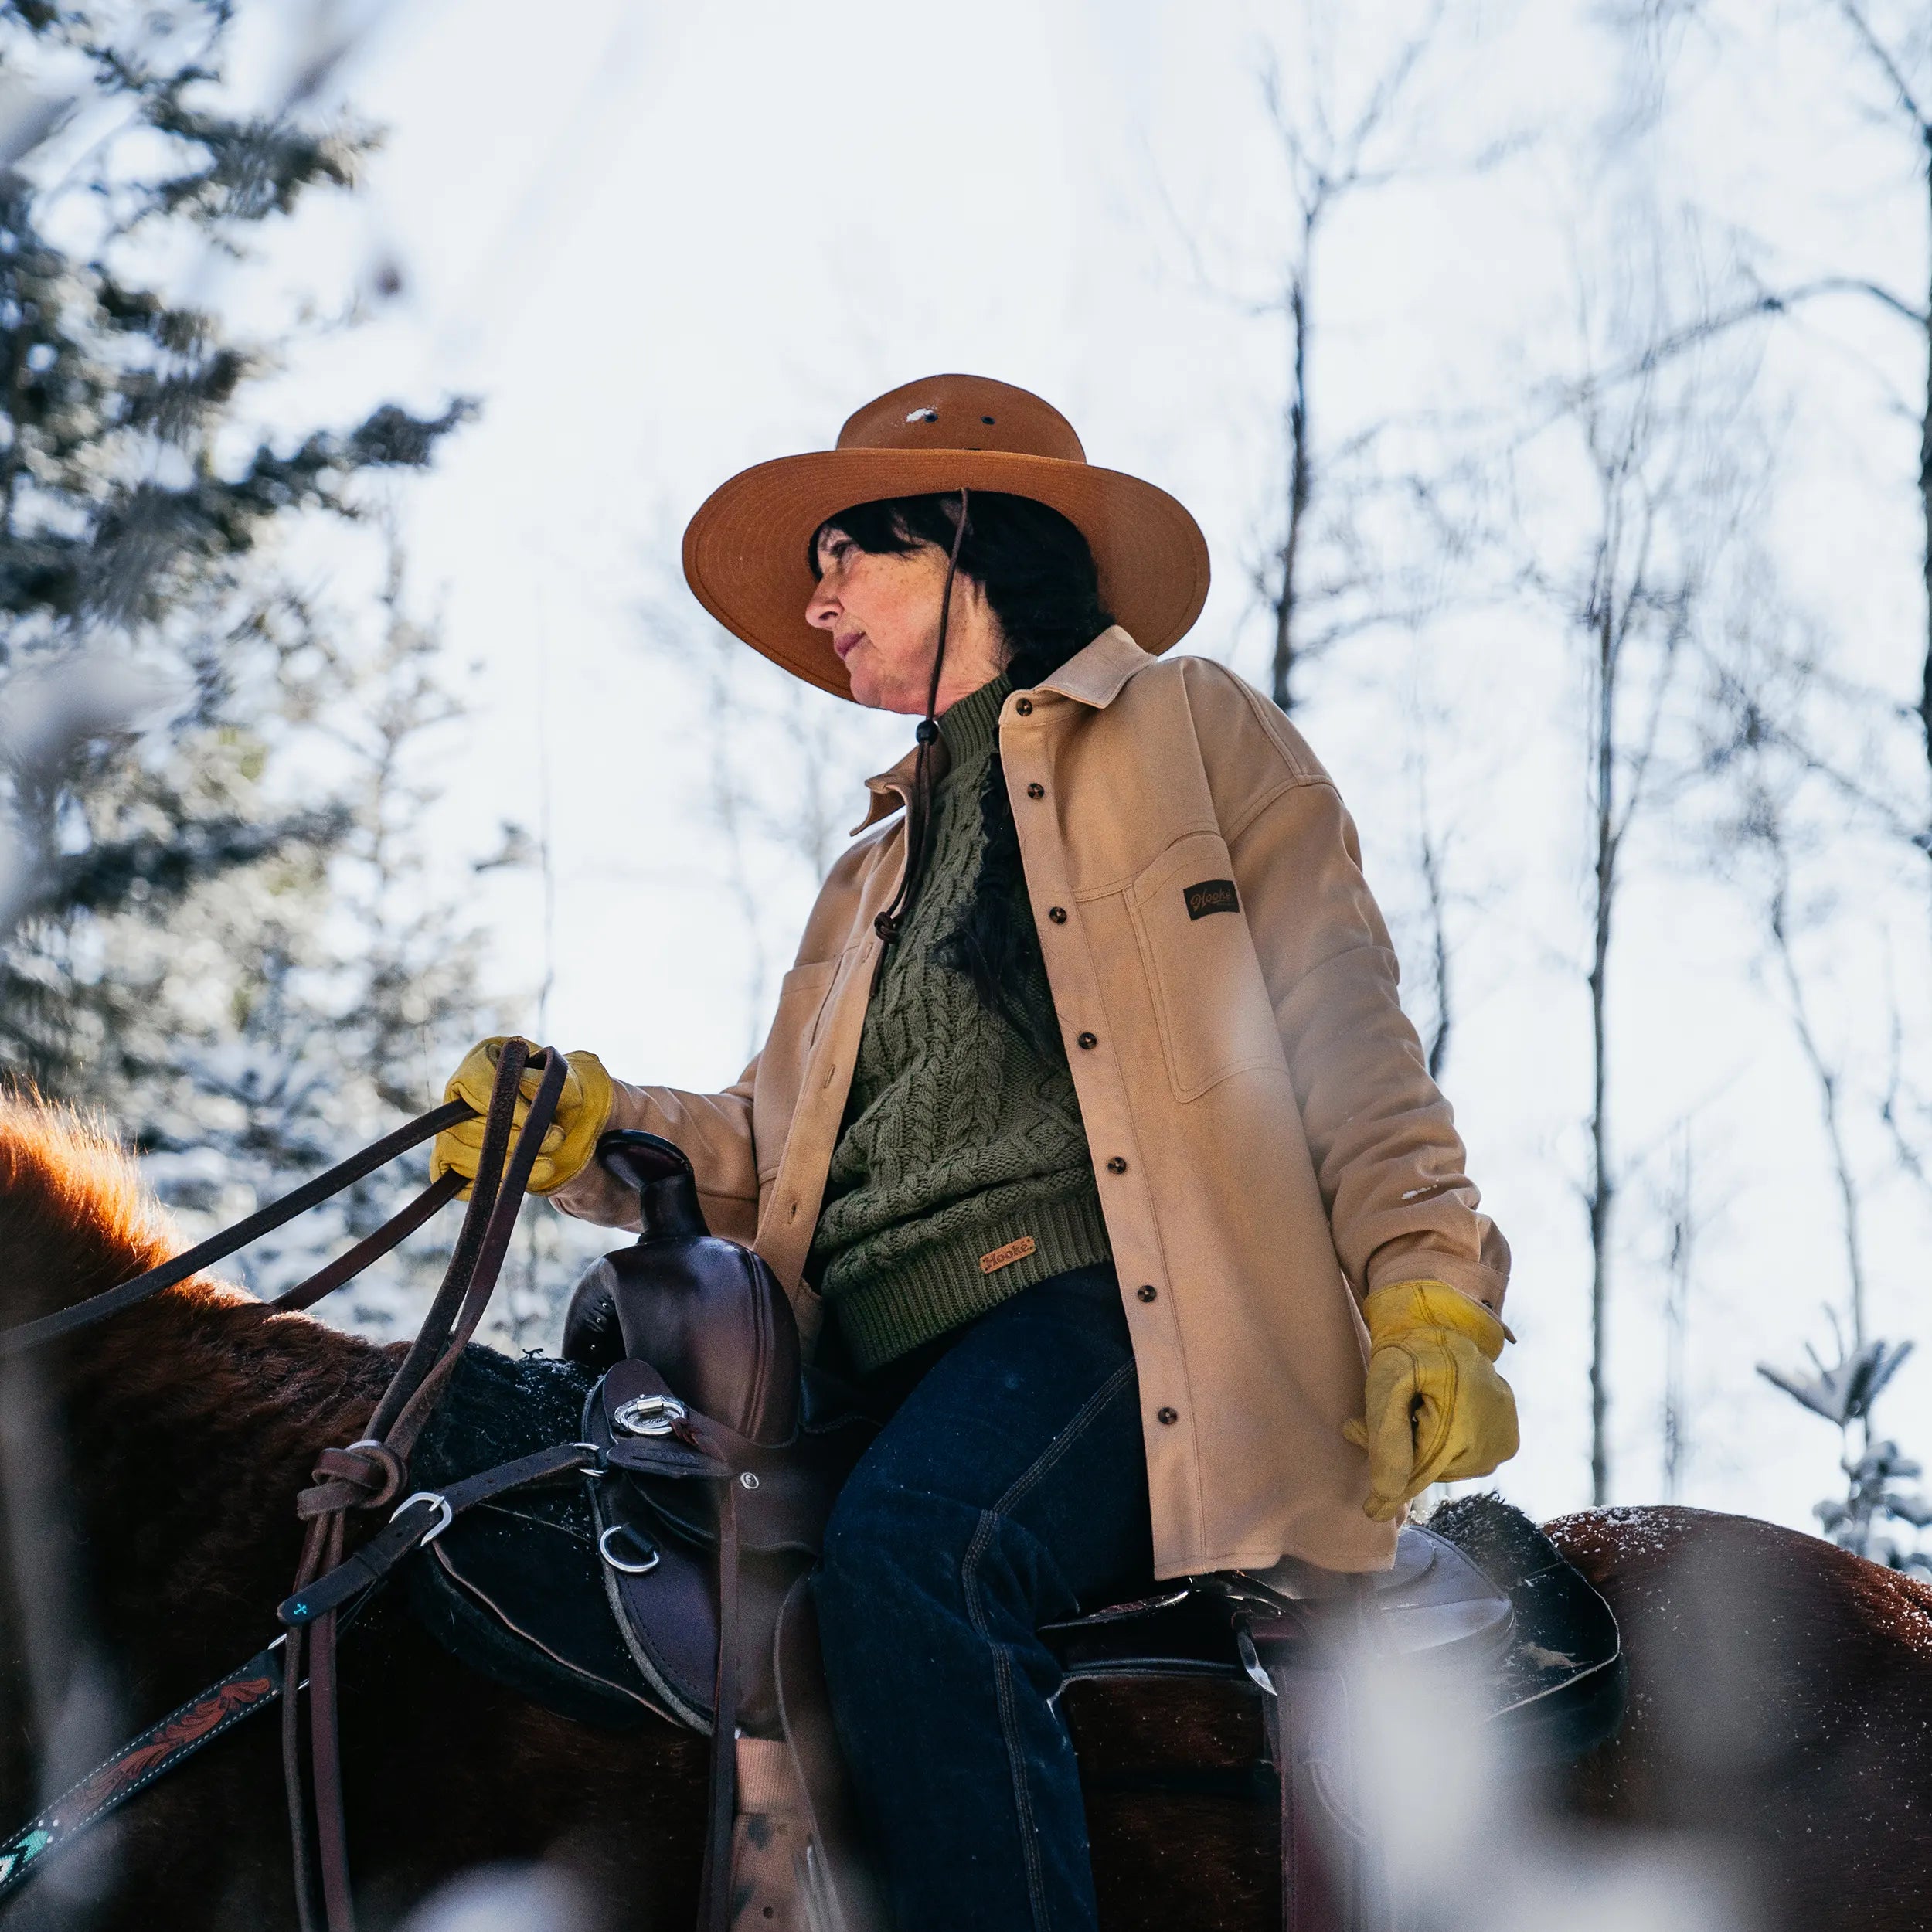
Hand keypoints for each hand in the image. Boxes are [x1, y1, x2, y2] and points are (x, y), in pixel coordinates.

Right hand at [430, 1036, 614, 1196]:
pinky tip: (517, 1181)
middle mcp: (466, 1093)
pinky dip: (485, 1184)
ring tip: (548, 1165)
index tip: (532, 1118)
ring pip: (454, 1151)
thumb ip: (554, 1081)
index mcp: (489, 1059)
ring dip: (502, 1165)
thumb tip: (523, 1082)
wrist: (587, 1132)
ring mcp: (460, 1127)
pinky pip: (453, 1178)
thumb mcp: (581, 1084)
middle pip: (462, 1121)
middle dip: (510, 1139)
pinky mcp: (463, 1160)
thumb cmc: (582, 1096)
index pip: (473, 1078)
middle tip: (554, 1140)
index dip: (498, 1102)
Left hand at [1342, 1280, 1519, 1522]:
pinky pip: (1461, 1455)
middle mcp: (1495, 1443)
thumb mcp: (1387, 1383)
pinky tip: (1424, 1415)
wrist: (1446, 1321)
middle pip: (1430, 1470)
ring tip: (1401, 1410)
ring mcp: (1505, 1441)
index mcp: (1466, 1428)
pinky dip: (1437, 1443)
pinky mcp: (1507, 1438)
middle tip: (1358, 1426)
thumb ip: (1385, 1436)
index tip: (1369, 1510)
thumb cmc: (1410, 1348)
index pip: (1419, 1473)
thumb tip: (1387, 1493)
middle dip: (1395, 1453)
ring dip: (1416, 1448)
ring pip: (1445, 1465)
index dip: (1389, 1490)